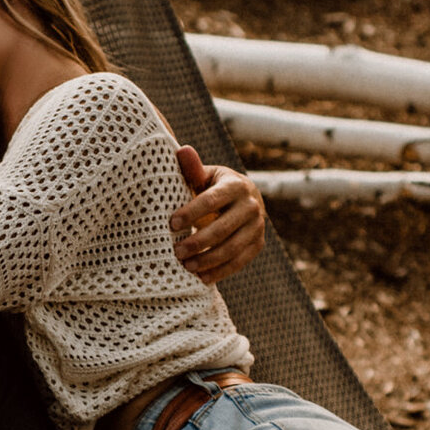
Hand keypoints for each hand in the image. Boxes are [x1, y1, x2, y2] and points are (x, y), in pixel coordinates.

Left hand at [170, 146, 265, 283]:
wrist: (240, 200)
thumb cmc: (212, 187)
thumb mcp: (204, 176)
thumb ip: (192, 168)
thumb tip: (182, 151)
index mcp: (235, 185)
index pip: (212, 200)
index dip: (191, 213)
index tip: (171, 224)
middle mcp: (252, 205)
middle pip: (223, 228)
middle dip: (198, 242)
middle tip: (176, 251)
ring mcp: (257, 226)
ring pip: (232, 248)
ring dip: (208, 260)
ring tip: (186, 266)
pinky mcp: (258, 244)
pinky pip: (239, 262)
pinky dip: (220, 272)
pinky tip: (201, 278)